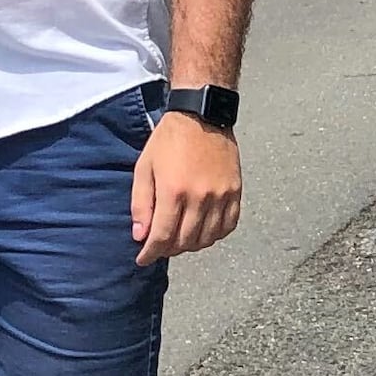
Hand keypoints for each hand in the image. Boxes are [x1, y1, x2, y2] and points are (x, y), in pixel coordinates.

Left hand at [131, 113, 241, 264]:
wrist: (202, 115)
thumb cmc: (168, 140)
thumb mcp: (144, 168)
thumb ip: (141, 204)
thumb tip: (140, 235)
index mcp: (173, 190)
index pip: (162, 237)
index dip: (150, 253)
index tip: (143, 259)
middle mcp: (200, 197)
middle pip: (184, 242)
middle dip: (168, 249)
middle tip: (160, 245)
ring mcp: (221, 195)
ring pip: (207, 239)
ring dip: (190, 245)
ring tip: (180, 237)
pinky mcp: (235, 192)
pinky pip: (228, 226)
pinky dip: (214, 235)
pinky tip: (203, 230)